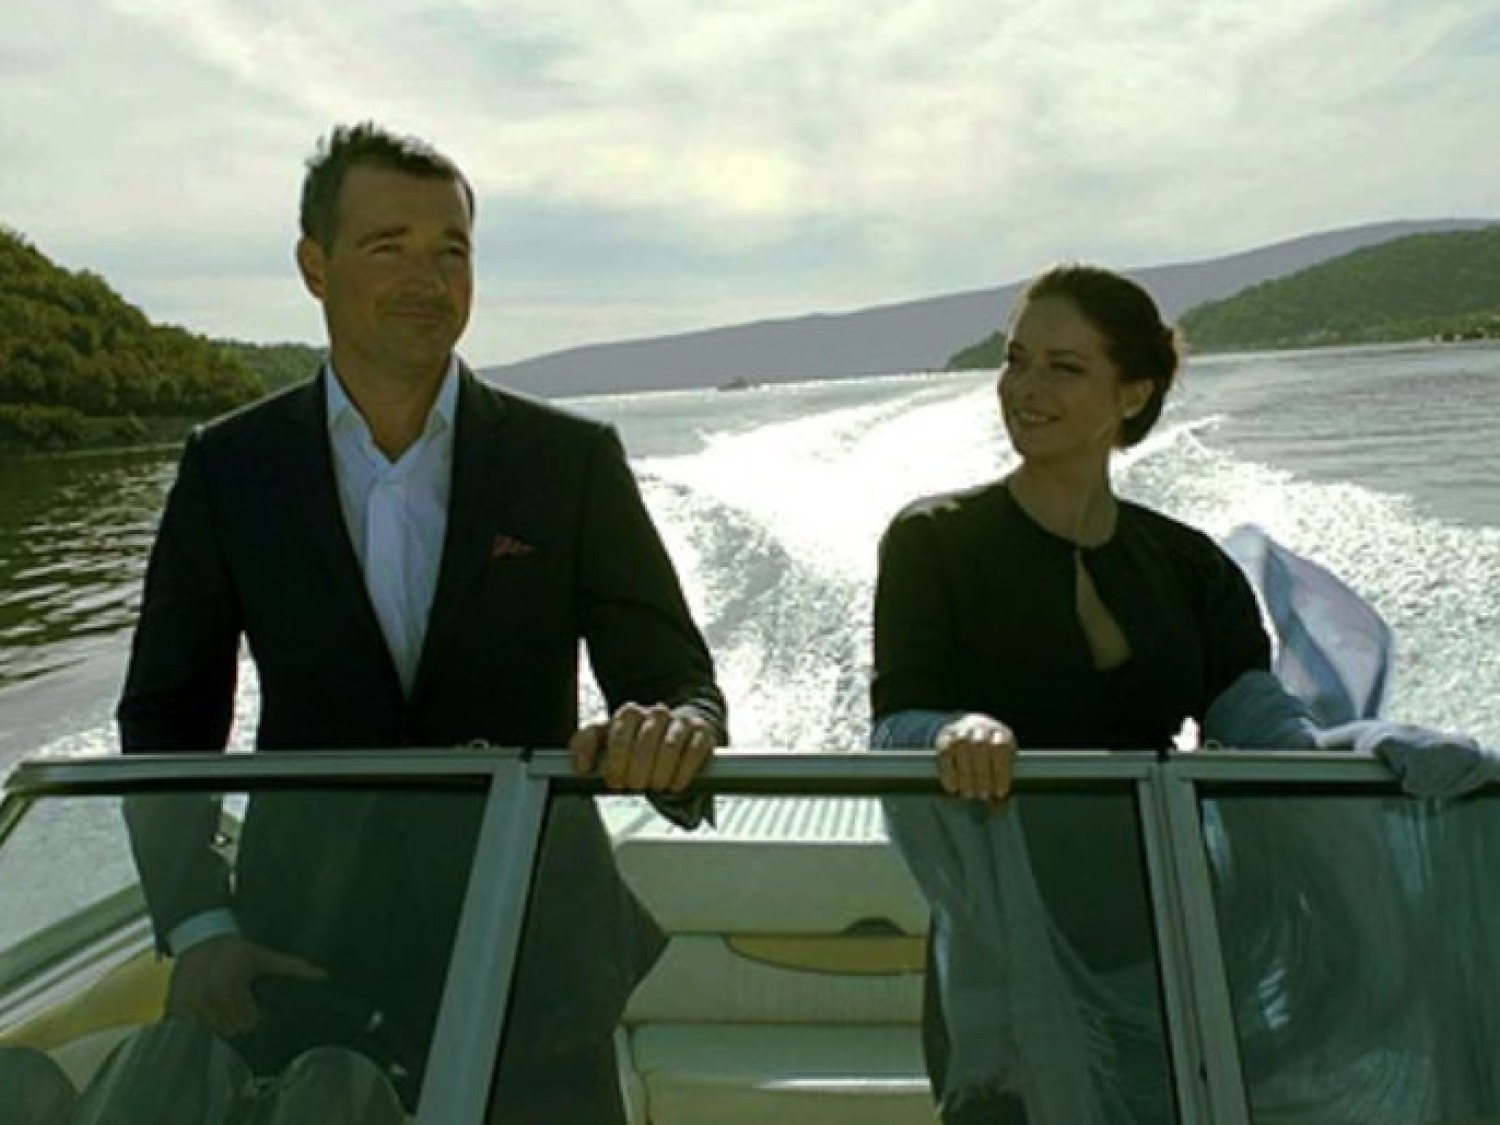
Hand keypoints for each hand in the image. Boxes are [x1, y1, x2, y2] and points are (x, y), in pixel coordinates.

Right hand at [166, 933, 324, 1037]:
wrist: (199, 937)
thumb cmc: (236, 949)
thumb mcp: (264, 957)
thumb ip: (293, 967)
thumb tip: (323, 974)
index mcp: (231, 987)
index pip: (248, 1023)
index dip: (254, 1017)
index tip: (254, 1007)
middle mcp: (208, 997)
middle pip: (231, 1031)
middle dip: (237, 1021)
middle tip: (238, 1006)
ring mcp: (188, 1004)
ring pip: (211, 1033)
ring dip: (218, 1024)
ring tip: (223, 1007)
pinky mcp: (173, 1007)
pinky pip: (190, 1030)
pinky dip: (199, 1024)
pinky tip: (206, 1010)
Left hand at [569, 702, 718, 792]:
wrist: (680, 729)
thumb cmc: (639, 741)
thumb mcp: (609, 740)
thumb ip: (587, 746)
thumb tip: (580, 766)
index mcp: (629, 714)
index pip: (618, 733)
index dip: (613, 760)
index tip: (612, 780)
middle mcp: (655, 714)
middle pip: (643, 741)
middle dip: (636, 768)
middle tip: (632, 785)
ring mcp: (680, 722)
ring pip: (668, 746)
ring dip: (659, 771)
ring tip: (654, 786)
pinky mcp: (702, 733)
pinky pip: (694, 750)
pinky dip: (684, 771)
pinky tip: (675, 784)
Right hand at [936, 713, 1016, 804]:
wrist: (970, 727)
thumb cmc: (991, 752)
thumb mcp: (1002, 760)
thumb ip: (1002, 778)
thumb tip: (1000, 803)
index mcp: (1000, 732)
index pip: (1001, 747)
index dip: (1001, 771)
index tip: (1000, 792)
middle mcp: (981, 727)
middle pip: (980, 747)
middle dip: (982, 775)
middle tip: (983, 795)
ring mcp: (962, 729)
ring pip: (961, 747)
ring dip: (965, 774)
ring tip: (968, 794)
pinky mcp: (945, 735)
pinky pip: (944, 752)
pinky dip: (948, 772)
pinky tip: (952, 787)